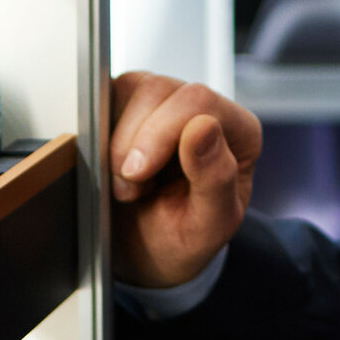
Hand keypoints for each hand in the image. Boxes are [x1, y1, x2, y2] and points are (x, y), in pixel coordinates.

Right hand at [109, 70, 262, 288]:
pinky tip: (113, 166)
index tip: (137, 176)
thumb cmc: (182, 239)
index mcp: (238, 131)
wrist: (145, 251)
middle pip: (160, 90)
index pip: (199, 101)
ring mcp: (167, 101)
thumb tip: (204, 127)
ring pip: (132, 88)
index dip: (159, 133)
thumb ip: (216, 179)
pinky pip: (108, 95)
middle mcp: (205, 108)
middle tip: (129, 188)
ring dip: (115, 141)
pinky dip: (101, 132)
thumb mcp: (207, 226)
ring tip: (125, 183)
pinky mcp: (132, 102)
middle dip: (132, 141)